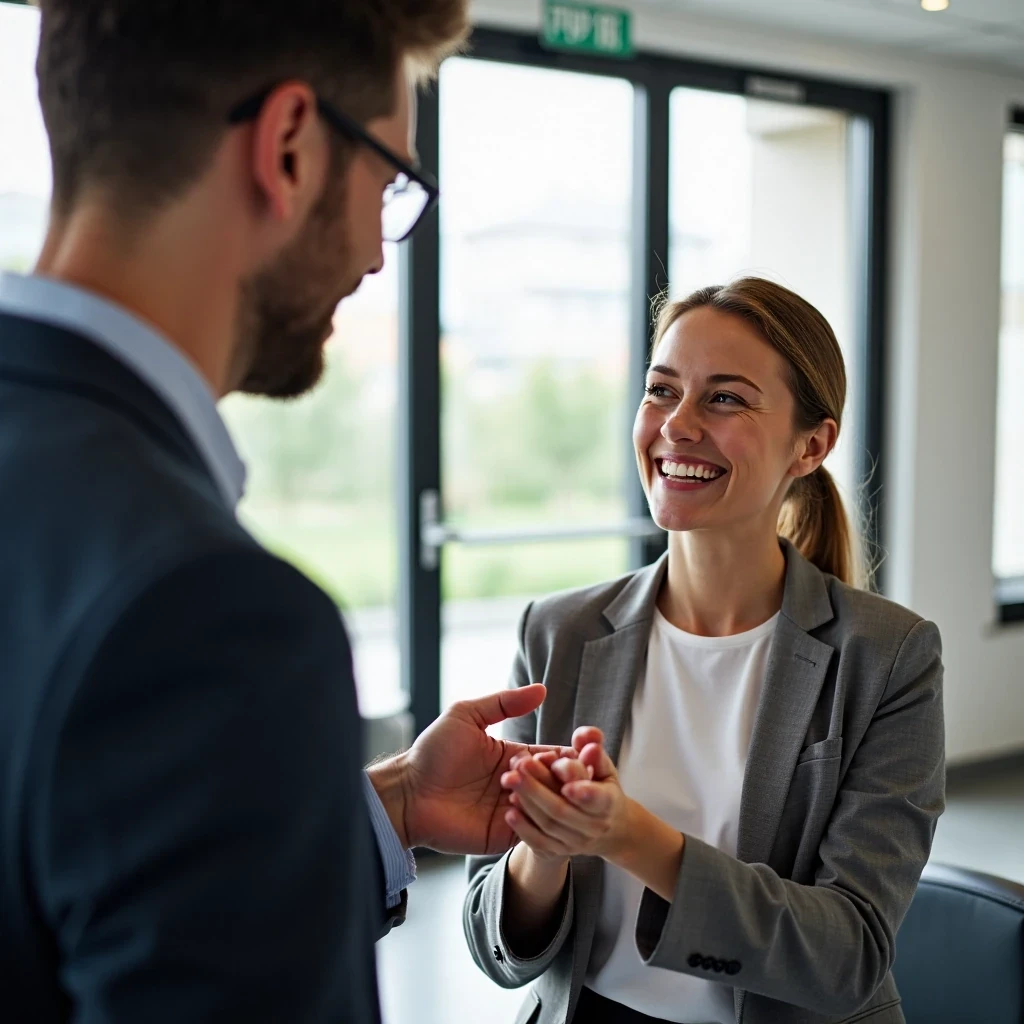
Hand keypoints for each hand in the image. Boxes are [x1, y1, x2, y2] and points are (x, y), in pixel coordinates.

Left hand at [367, 685, 576, 854]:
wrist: (408, 792)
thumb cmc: (433, 752)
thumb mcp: (467, 715)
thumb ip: (504, 702)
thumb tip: (542, 689)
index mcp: (516, 758)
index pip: (554, 757)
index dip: (567, 754)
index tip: (578, 750)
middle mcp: (521, 786)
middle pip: (558, 784)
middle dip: (559, 775)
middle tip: (548, 767)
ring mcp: (514, 812)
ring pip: (550, 808)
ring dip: (542, 794)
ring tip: (516, 781)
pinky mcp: (504, 836)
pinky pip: (533, 833)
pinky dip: (532, 819)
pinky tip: (513, 804)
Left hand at [502, 728, 632, 860]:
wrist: (607, 830)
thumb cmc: (601, 787)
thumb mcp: (602, 766)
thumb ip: (592, 745)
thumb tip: (588, 738)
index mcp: (608, 801)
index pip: (599, 799)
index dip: (585, 793)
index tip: (568, 785)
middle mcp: (594, 825)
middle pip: (564, 810)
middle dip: (540, 787)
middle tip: (521, 765)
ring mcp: (575, 842)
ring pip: (549, 825)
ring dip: (528, 803)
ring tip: (510, 780)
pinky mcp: (557, 851)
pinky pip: (539, 843)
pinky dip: (524, 829)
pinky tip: (511, 812)